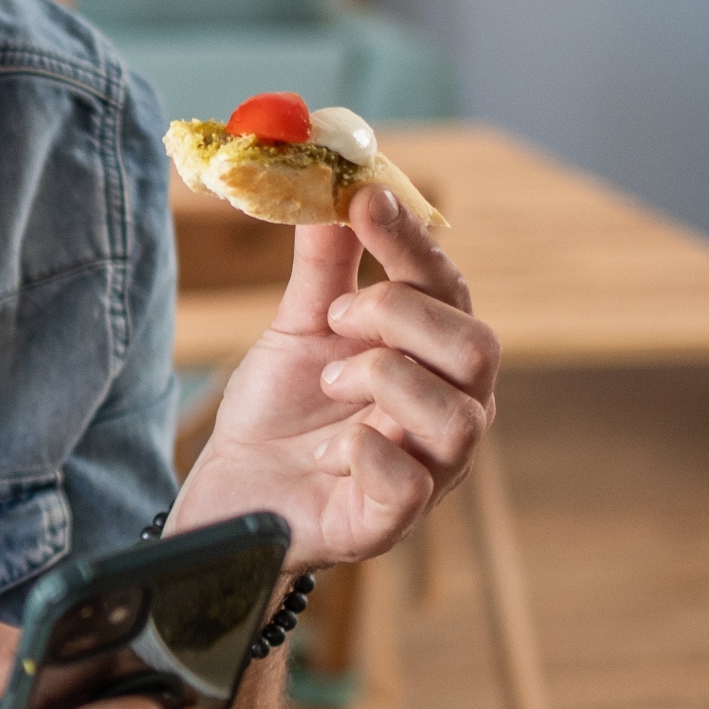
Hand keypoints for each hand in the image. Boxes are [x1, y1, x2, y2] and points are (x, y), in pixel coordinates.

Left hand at [176, 185, 498, 567]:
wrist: (230, 493)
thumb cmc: (280, 412)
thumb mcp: (298, 328)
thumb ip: (325, 266)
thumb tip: (337, 186)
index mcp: (433, 358)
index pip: (450, 290)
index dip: (413, 240)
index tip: (365, 197)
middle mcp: (448, 411)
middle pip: (478, 348)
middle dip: (401, 315)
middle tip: (335, 318)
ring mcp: (429, 471)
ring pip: (457, 417)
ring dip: (381, 380)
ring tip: (328, 381)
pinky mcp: (391, 522)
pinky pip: (409, 483)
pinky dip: (363, 450)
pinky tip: (327, 450)